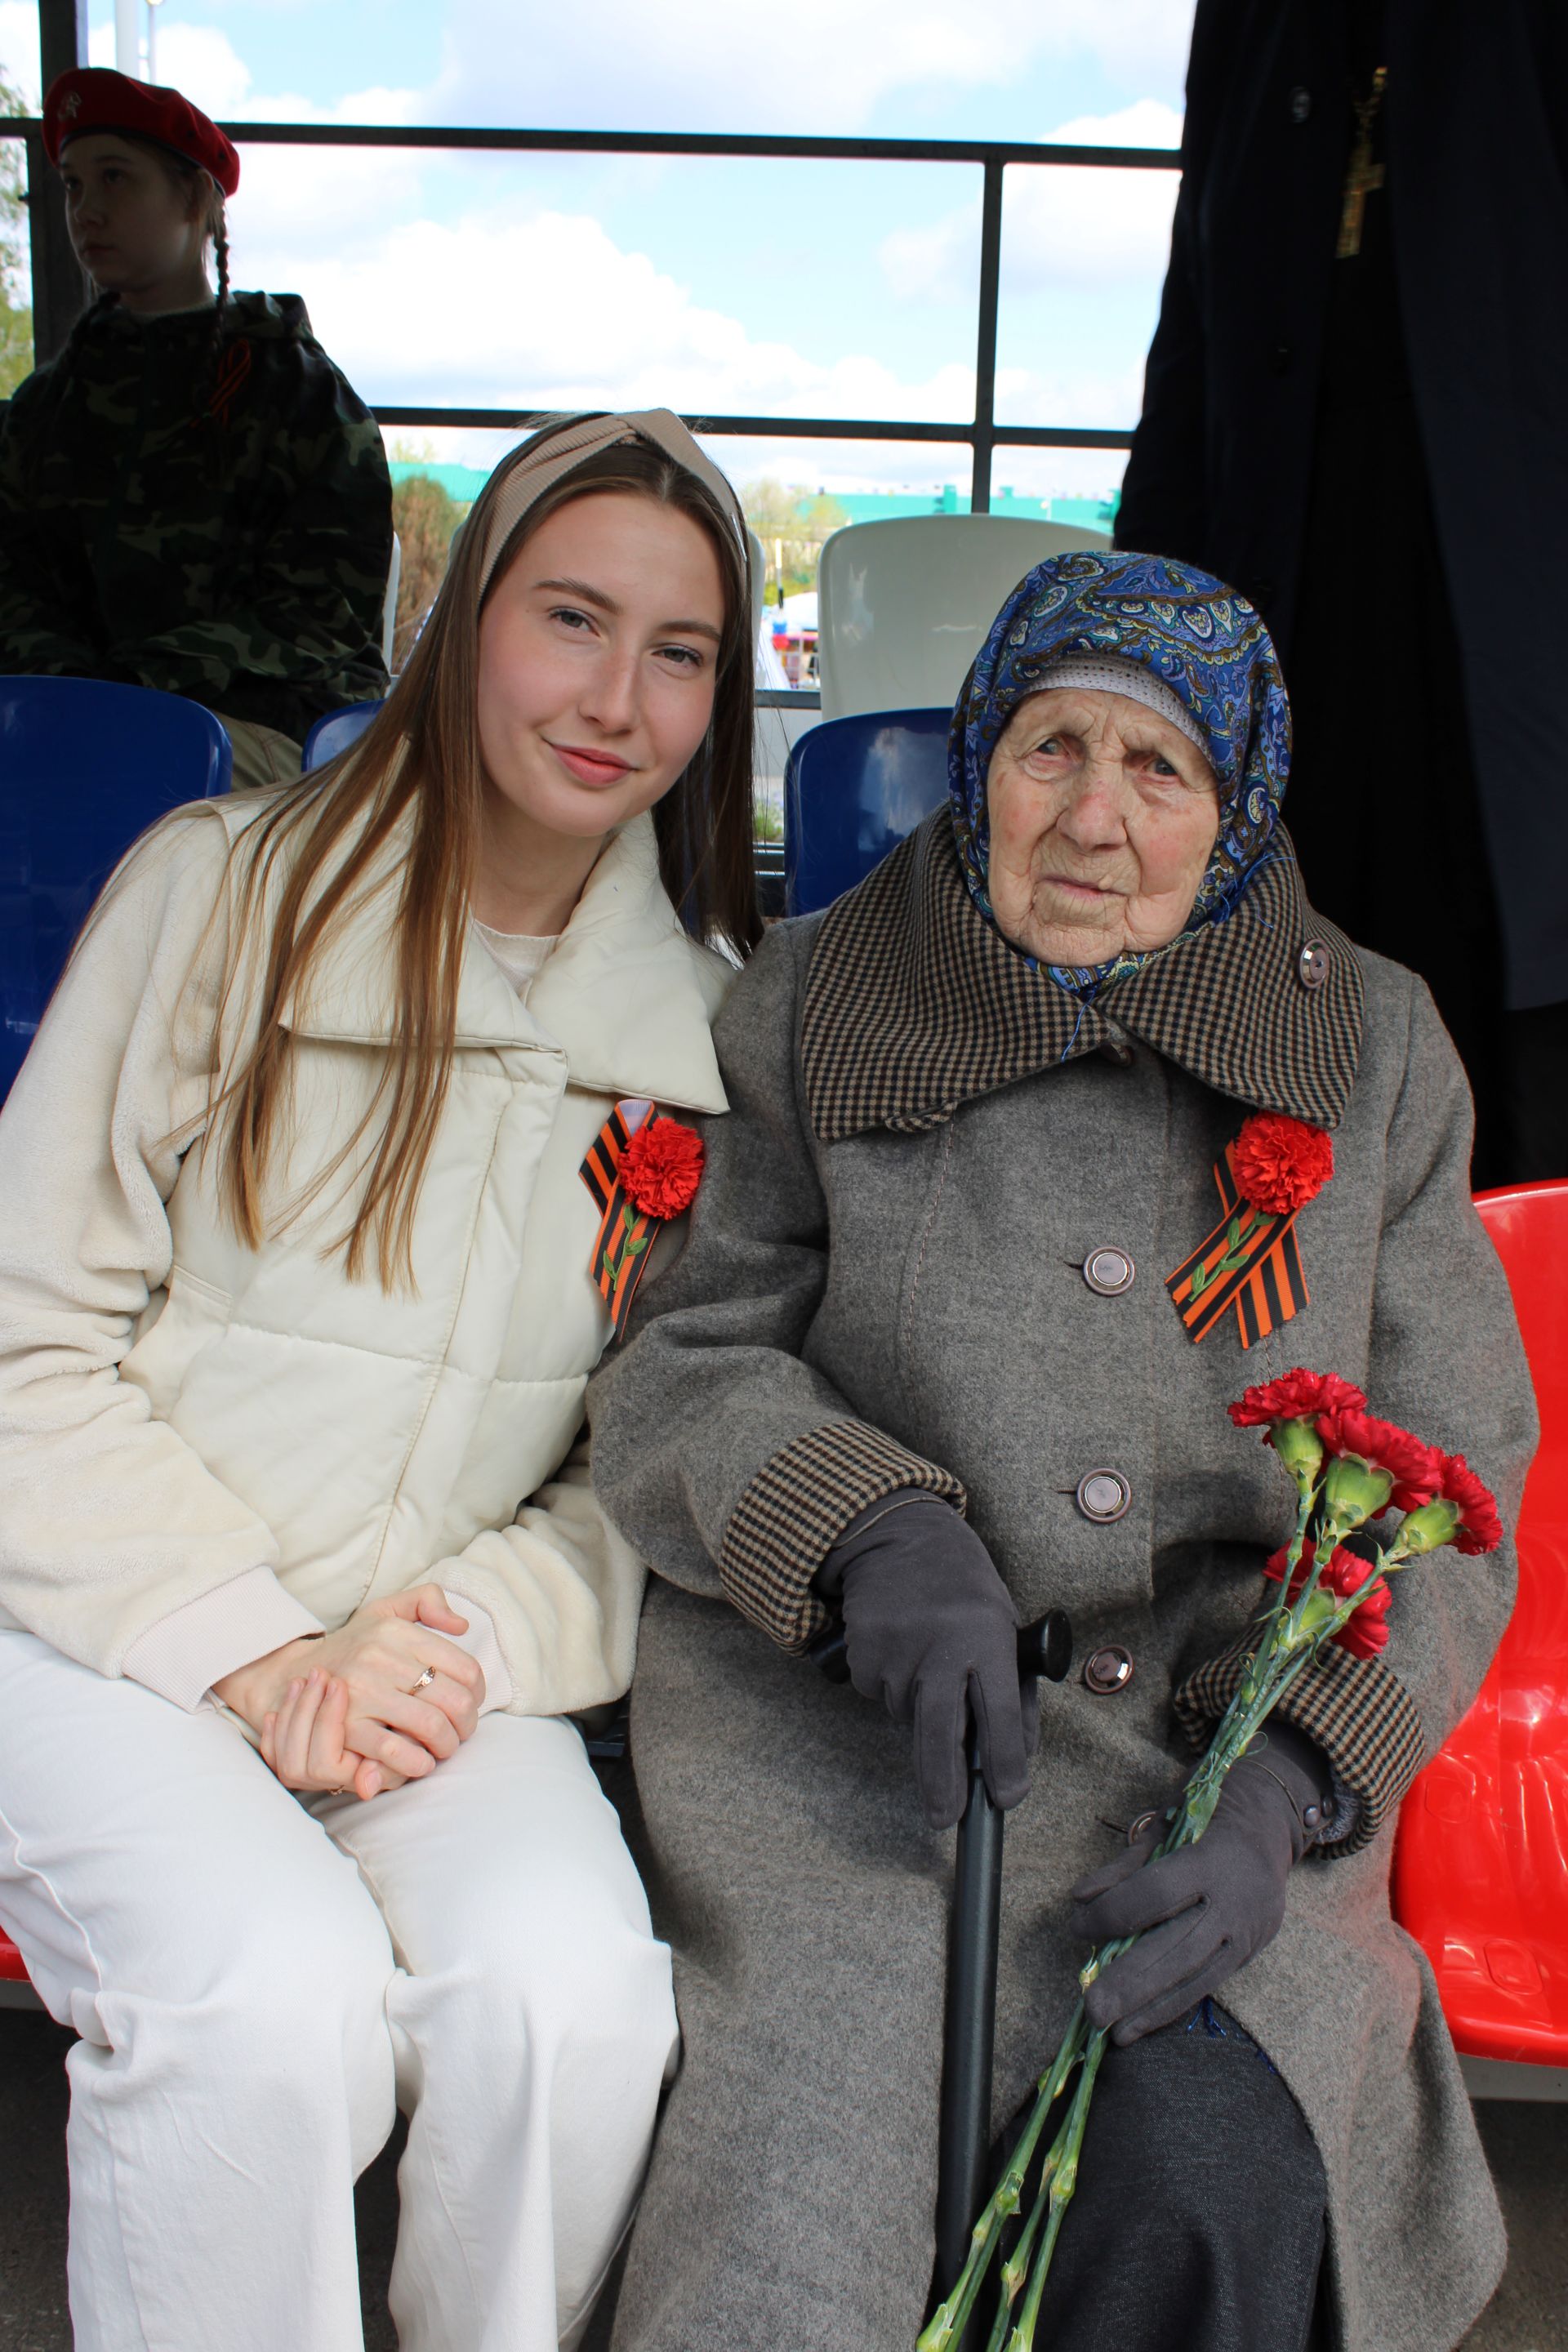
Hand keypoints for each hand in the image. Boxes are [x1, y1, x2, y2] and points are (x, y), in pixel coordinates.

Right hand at [214, 1584, 484, 1796]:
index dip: (479, 1693)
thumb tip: (462, 1625)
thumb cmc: (354, 1645)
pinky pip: (396, 1750)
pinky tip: (420, 1761)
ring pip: (431, 1726)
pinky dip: (417, 1762)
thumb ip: (427, 1602)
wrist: (297, 1674)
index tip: (472, 1703)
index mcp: (397, 1631)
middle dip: (467, 1724)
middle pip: (455, 1700)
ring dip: (446, 1745)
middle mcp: (381, 1657)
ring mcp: (363, 1692)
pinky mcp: (347, 1724)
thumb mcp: (386, 1610)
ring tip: (443, 1747)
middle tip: (461, 1732)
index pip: (465, 1667)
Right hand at [827, 1491, 1036, 1829]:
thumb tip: (1016, 1761)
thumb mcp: (1004, 1626)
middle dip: (943, 1783)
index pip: (1000, 1713)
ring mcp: (895, 1650)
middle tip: (944, 1818)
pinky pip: (878, 1696)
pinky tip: (903, 1651)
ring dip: (920, 1713)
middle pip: (940, 1732)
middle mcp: (940, 1645)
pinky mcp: (861, 1653)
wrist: (899, 1536)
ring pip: (907, 1716)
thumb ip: (1015, 1694)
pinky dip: (892, 1689)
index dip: (1005, 1761)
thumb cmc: (964, 1587)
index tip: (1006, 1798)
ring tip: (929, 1661)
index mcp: (987, 1636)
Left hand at [1069, 1725, 1331, 2044]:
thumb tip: (1080, 1899)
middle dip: (1131, 1982)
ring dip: (1150, 2007)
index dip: (1112, 1914)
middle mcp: (1231, 1901)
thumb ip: (1124, 1867)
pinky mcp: (1249, 1952)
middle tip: (1093, 2010)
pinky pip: (1208, 1985)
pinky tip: (1140, 2025)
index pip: (1154, 1895)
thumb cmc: (1205, 1816)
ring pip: (1194, 1976)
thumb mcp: (1164, 1825)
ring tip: (1113, 2031)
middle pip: (1177, 1948)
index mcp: (1208, 1860)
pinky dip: (1171, 2007)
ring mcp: (1246, 1931)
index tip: (1076, 1927)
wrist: (1270, 1823)